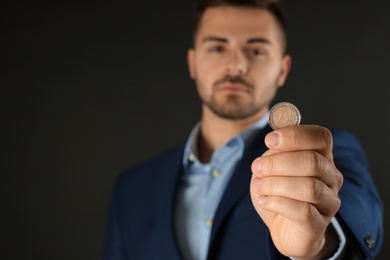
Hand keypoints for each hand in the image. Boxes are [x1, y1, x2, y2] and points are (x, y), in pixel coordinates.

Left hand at [250, 125, 342, 258]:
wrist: (283, 229)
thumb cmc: (279, 194)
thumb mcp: (272, 168)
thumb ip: (275, 154)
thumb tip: (275, 143)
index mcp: (322, 157)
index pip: (321, 137)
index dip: (295, 135)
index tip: (269, 140)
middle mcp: (331, 178)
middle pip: (312, 161)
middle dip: (278, 162)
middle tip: (257, 167)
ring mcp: (329, 202)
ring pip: (308, 187)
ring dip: (275, 183)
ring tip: (258, 185)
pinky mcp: (319, 224)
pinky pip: (303, 211)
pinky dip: (277, 202)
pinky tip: (264, 201)